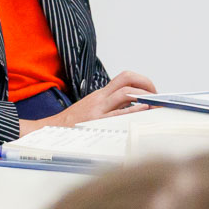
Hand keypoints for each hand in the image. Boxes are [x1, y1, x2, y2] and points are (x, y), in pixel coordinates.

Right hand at [38, 70, 157, 130]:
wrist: (51, 130)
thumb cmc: (73, 123)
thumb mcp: (91, 108)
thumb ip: (109, 105)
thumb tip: (135, 108)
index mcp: (100, 95)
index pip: (124, 78)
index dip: (142, 81)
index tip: (152, 91)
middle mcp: (100, 98)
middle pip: (127, 80)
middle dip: (147, 85)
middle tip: (157, 96)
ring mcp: (99, 109)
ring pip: (125, 92)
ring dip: (145, 96)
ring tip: (155, 103)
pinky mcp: (97, 122)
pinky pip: (119, 113)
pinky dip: (134, 110)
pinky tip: (144, 111)